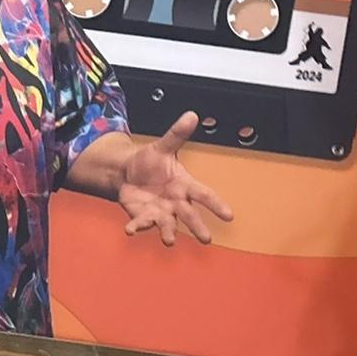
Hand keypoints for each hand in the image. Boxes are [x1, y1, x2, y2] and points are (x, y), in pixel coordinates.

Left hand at [116, 112, 234, 246]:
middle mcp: (175, 202)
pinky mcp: (143, 216)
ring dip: (168, 232)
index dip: (216, 205)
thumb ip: (177, 134)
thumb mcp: (162, 147)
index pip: (204, 194)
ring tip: (169, 240)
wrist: (127, 172)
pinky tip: (130, 230)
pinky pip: (141, 223)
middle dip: (197, 227)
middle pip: (189, 215)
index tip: (229, 216)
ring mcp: (160, 211)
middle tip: (206, 239)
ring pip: (167, 224)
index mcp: (184, 185)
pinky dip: (136, 227)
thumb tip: (191, 115)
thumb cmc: (150, 162)